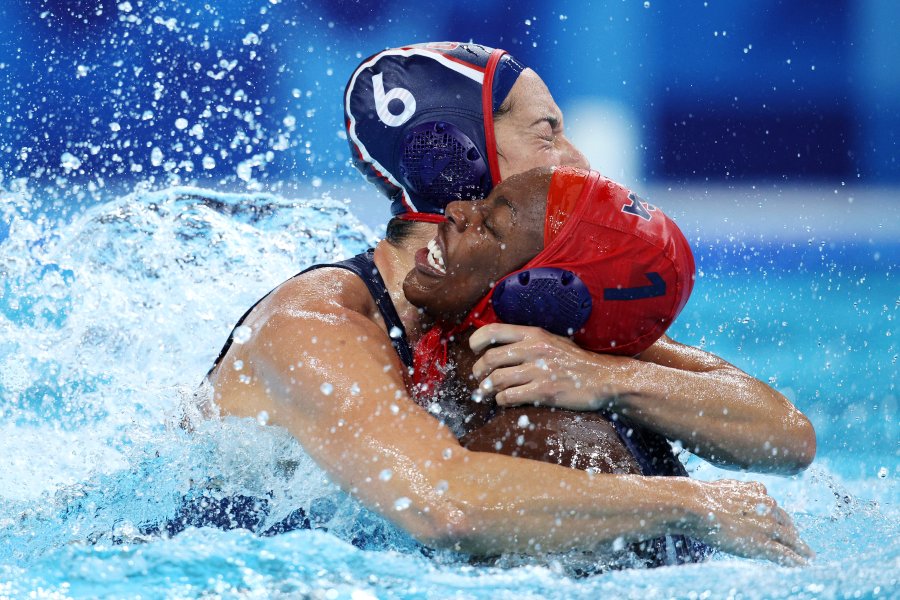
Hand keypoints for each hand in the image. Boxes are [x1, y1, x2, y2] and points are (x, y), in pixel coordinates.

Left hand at [469, 323, 630, 409]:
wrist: (603, 378)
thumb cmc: (574, 361)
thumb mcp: (551, 340)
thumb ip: (526, 340)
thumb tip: (496, 345)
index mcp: (533, 334)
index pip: (493, 330)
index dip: (477, 341)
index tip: (474, 350)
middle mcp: (534, 349)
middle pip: (490, 358)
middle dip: (478, 371)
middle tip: (479, 378)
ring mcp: (539, 371)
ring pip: (496, 380)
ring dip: (487, 389)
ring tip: (489, 392)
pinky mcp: (544, 391)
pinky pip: (509, 397)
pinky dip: (501, 400)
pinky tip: (505, 401)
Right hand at [689, 479, 813, 565]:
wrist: (696, 505)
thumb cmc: (703, 495)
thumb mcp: (725, 486)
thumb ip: (738, 489)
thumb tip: (738, 488)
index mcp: (758, 491)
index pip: (775, 507)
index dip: (781, 519)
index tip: (786, 525)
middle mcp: (768, 506)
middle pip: (786, 523)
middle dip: (792, 533)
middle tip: (798, 543)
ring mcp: (767, 525)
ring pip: (790, 539)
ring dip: (800, 549)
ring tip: (807, 556)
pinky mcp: (763, 543)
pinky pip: (785, 554)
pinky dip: (796, 560)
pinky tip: (803, 565)